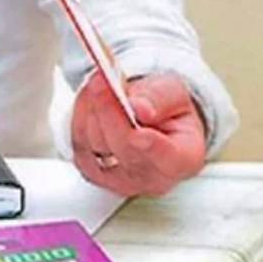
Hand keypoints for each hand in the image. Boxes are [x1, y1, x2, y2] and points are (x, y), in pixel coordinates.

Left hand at [70, 71, 206, 196]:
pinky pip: (78, 145)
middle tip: (103, 81)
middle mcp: (154, 178)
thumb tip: (140, 107)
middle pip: (124, 148)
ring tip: (100, 86)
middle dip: (109, 110)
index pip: (168, 158)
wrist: (148, 117)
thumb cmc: (166, 109)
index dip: (151, 143)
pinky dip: (79, 118)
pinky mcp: (94, 174)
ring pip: (96, 145)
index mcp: (184, 158)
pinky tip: (90, 103)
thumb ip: (160, 97)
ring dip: (91, 109)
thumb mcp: (173, 90)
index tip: (139, 120)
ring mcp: (122, 180)